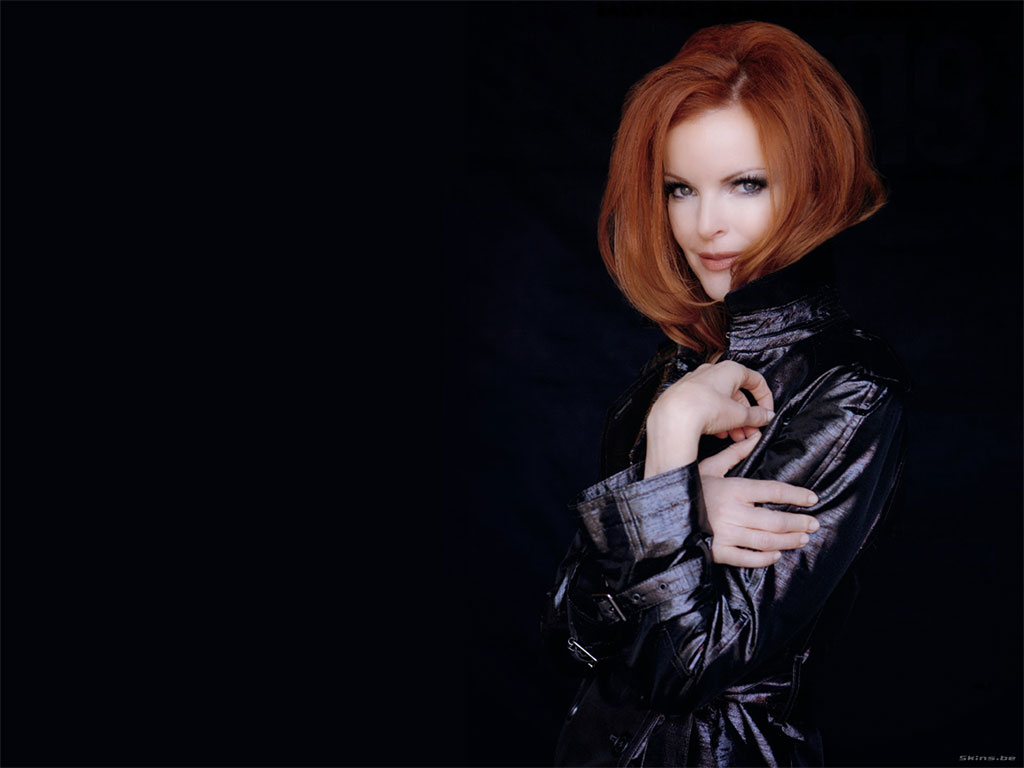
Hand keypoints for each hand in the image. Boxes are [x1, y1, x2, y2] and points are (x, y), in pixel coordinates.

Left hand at [644, 361, 775, 477]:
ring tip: (735, 436)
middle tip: (750, 430)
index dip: (765, 398)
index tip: (766, 413)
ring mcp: (695, 382)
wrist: (672, 417)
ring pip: (720, 401)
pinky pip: (704, 404)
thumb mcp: (738, 415)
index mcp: (729, 370)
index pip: (755, 380)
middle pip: (736, 393)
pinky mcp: (683, 395)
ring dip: (731, 419)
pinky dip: (715, 417)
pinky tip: (718, 433)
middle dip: (745, 415)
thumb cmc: (704, 409)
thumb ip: (756, 415)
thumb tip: (766, 416)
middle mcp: (711, 372)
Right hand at [698, 430, 819, 567]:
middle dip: (798, 523)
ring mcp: (726, 534)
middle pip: (775, 519)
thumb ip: (735, 454)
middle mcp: (733, 512)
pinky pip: (747, 558)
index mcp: (733, 489)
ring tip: (802, 539)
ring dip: (788, 541)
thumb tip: (756, 437)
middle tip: (814, 524)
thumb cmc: (688, 487)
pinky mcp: (718, 551)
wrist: (662, 512)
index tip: (812, 498)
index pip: (773, 491)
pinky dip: (764, 558)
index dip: (796, 495)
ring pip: (766, 540)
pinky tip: (775, 555)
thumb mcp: (709, 467)